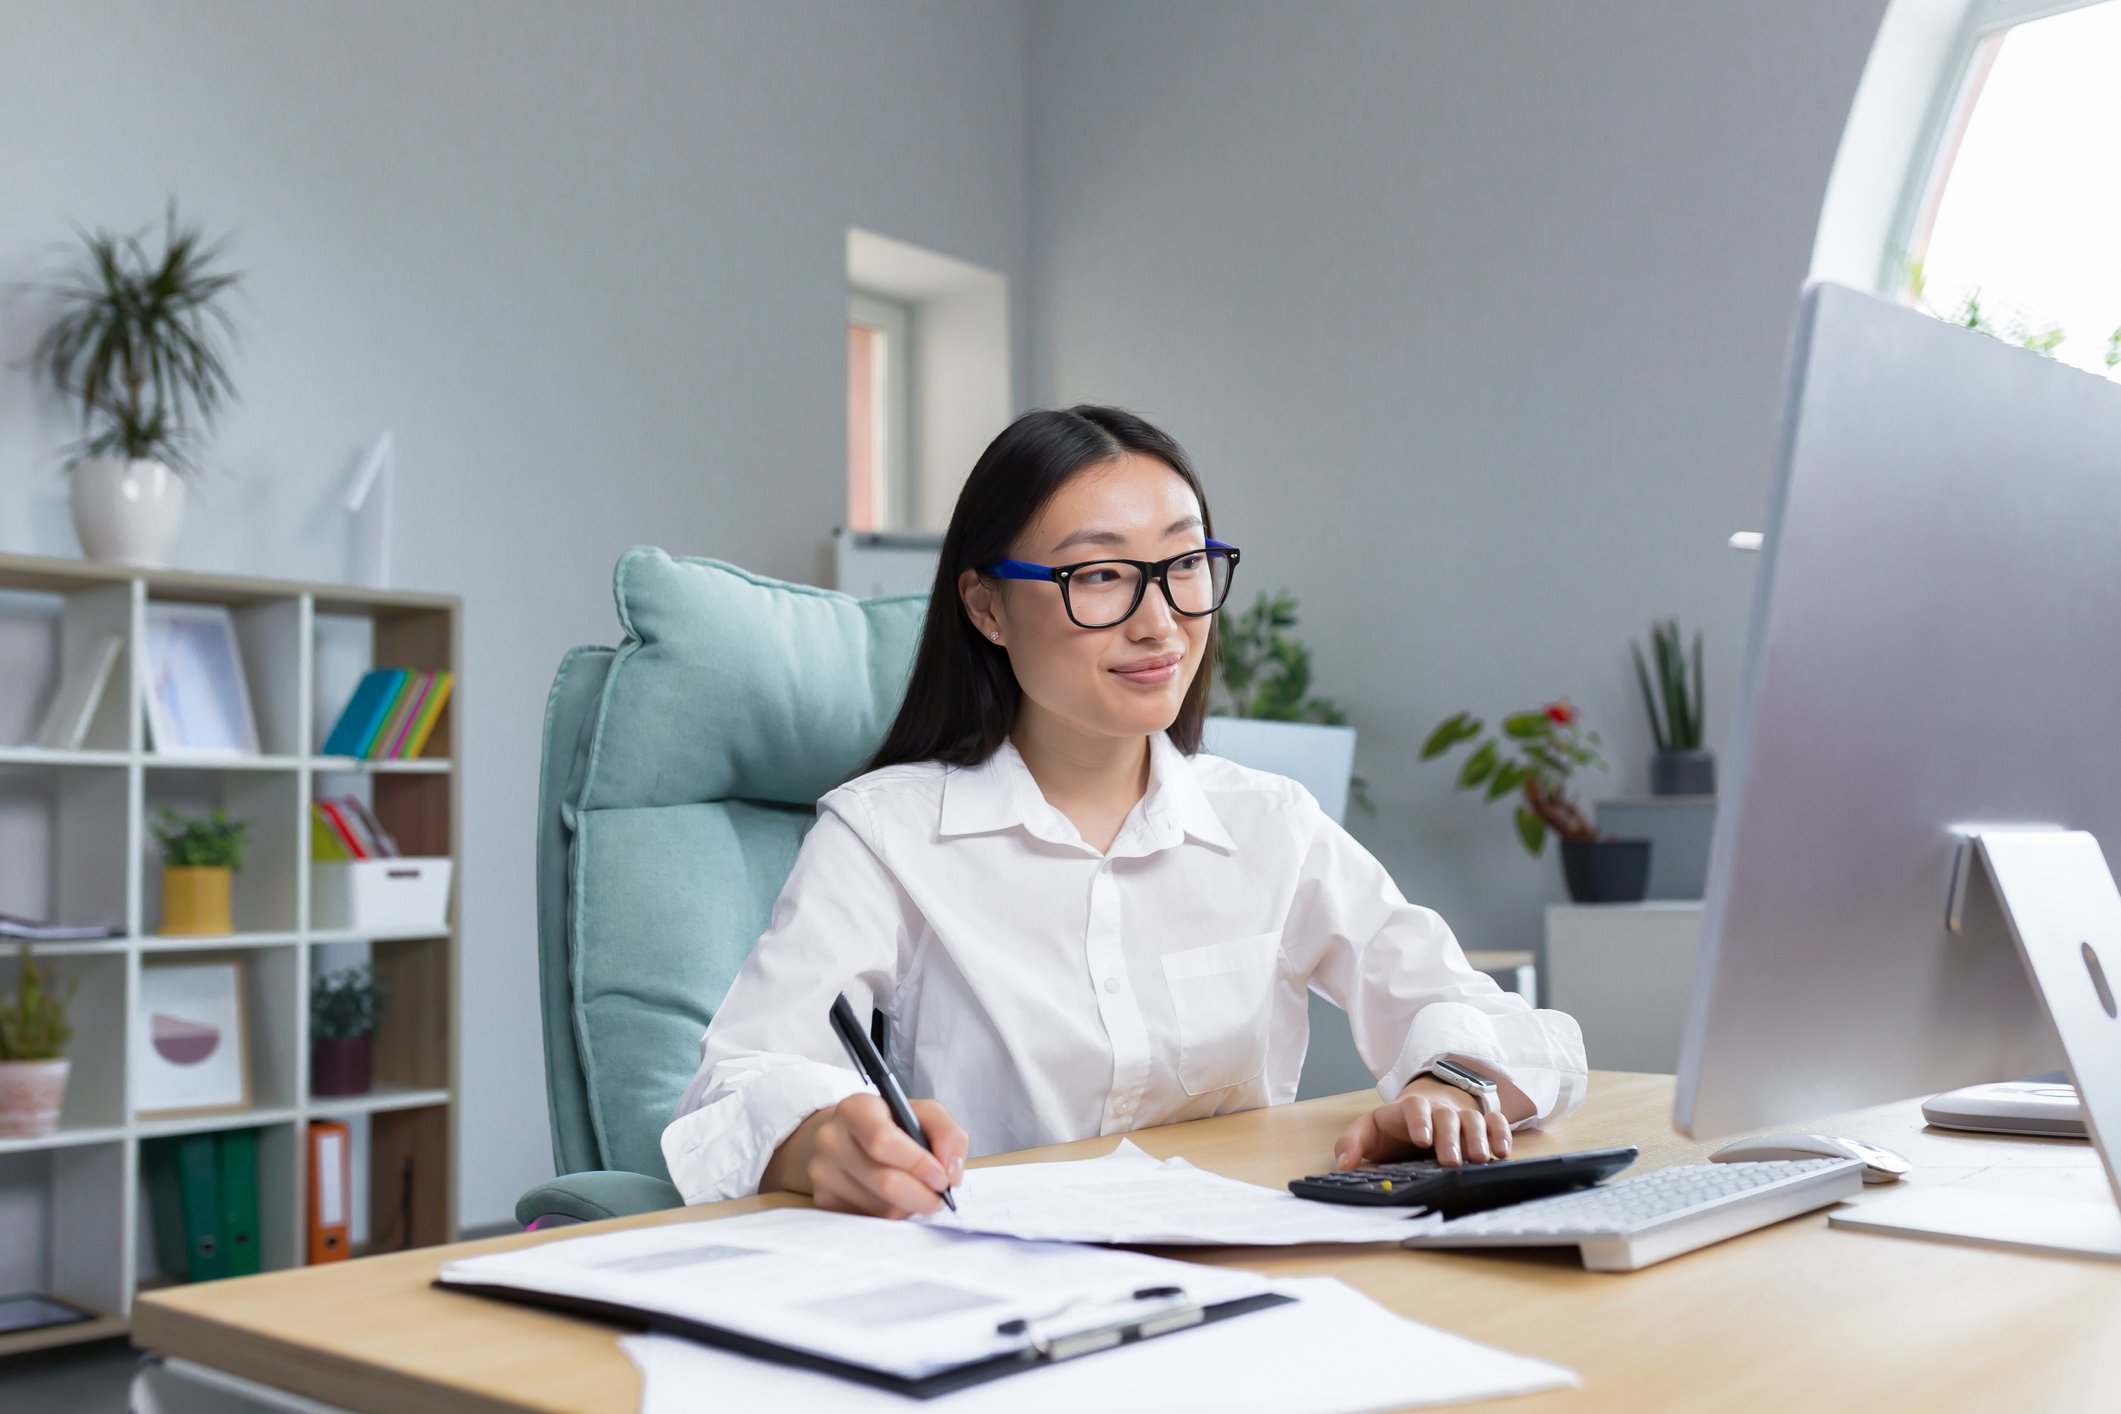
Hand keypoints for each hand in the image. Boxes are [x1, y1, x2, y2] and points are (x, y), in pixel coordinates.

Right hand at [773, 1094, 968, 1218]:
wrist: (844, 1138)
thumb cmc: (889, 1125)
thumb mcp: (922, 1114)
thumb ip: (947, 1135)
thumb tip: (950, 1172)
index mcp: (855, 1109)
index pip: (883, 1141)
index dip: (918, 1164)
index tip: (942, 1177)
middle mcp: (831, 1139)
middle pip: (884, 1182)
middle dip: (922, 1195)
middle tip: (939, 1196)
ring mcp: (822, 1173)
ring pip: (880, 1208)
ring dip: (907, 1207)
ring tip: (912, 1191)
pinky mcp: (823, 1201)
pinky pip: (868, 1221)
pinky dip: (890, 1216)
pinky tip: (892, 1199)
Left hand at [1331, 1076, 1512, 1169]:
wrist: (1425, 1107)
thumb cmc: (1396, 1125)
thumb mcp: (1370, 1130)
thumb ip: (1352, 1143)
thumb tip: (1343, 1164)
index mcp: (1410, 1109)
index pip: (1415, 1108)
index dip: (1420, 1120)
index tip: (1422, 1138)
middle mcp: (1439, 1110)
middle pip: (1447, 1117)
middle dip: (1451, 1138)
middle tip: (1452, 1160)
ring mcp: (1462, 1115)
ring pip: (1474, 1120)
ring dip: (1478, 1138)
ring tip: (1480, 1159)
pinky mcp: (1481, 1122)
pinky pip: (1495, 1123)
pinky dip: (1501, 1133)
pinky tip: (1502, 1151)